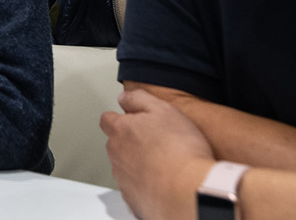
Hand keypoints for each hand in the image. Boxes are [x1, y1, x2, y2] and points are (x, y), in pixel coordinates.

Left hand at [100, 89, 215, 219]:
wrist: (187, 192)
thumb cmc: (180, 150)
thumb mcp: (164, 110)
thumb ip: (139, 99)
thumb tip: (124, 97)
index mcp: (121, 130)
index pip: (107, 119)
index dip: (119, 117)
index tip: (132, 119)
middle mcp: (116, 154)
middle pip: (115, 143)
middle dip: (130, 141)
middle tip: (155, 142)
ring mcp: (123, 178)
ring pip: (124, 166)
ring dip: (137, 163)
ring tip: (163, 163)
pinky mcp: (132, 198)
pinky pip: (133, 187)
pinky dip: (144, 184)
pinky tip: (162, 181)